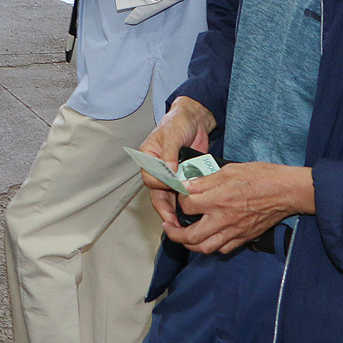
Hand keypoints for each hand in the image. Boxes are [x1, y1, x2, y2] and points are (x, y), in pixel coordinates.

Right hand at [137, 97, 214, 225]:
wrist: (195, 119)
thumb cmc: (179, 122)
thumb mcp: (173, 136)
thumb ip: (169, 154)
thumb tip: (168, 171)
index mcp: (147, 157)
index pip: (149, 177)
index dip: (160, 184)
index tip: (172, 186)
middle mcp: (156, 168)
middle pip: (157, 192)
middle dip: (165, 208)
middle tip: (173, 222)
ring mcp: (170, 173)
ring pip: (168, 195)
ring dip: (175, 209)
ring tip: (183, 223)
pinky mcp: (183, 176)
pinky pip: (182, 191)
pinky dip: (186, 201)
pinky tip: (192, 211)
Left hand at [169, 163, 313, 253]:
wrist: (287, 191)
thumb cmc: (261, 177)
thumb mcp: (228, 170)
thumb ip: (204, 180)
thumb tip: (186, 185)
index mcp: (217, 200)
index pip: (186, 206)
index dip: (179, 200)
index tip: (181, 196)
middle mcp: (223, 219)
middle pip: (190, 236)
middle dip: (174, 233)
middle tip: (169, 227)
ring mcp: (234, 231)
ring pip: (205, 248)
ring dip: (190, 244)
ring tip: (183, 236)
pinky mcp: (244, 237)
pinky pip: (223, 249)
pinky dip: (211, 247)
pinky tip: (207, 238)